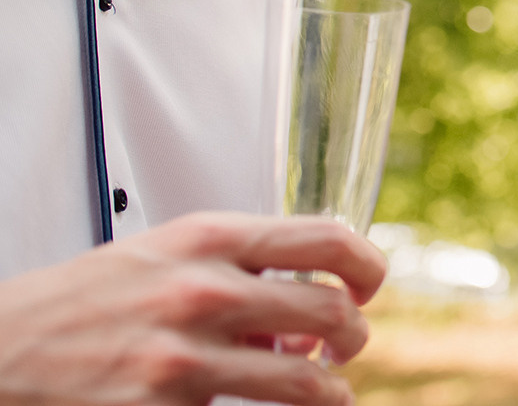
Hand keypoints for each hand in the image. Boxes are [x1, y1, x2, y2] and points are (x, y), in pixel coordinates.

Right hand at [0, 212, 386, 405]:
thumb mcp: (166, 256)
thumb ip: (240, 271)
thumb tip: (300, 321)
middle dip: (354, 336)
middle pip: (331, 310)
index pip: (326, 238)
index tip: (370, 285)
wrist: (4, 348)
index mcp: (208, 239)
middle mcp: (203, 291)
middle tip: (346, 347)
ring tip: (325, 392)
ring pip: (305, 381)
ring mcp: (184, 356)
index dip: (368, 265)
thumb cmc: (88, 300)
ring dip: (330, 392)